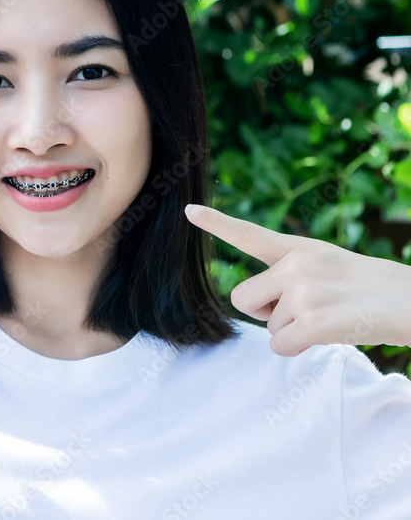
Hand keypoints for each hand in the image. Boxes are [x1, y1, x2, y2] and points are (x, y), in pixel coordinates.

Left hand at [185, 204, 410, 355]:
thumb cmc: (369, 289)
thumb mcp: (326, 264)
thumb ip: (289, 273)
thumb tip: (259, 305)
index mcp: (298, 248)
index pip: (249, 234)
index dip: (216, 223)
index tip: (188, 211)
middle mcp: (295, 266)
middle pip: (241, 298)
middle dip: (262, 310)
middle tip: (302, 309)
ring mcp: (302, 293)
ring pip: (267, 326)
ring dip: (292, 330)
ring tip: (329, 316)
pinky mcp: (310, 322)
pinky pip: (280, 346)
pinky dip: (298, 347)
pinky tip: (328, 333)